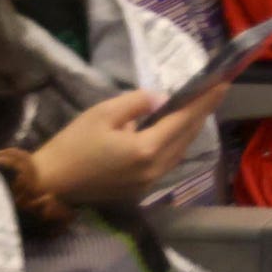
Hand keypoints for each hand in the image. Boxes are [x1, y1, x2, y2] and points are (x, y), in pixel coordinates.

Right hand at [29, 83, 224, 207]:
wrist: (49, 184)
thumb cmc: (71, 146)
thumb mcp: (102, 114)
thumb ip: (137, 103)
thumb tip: (162, 98)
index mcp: (147, 150)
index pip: (184, 120)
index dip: (205, 100)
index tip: (223, 83)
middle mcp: (155, 169)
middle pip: (187, 137)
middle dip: (201, 113)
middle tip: (214, 91)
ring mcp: (149, 182)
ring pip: (179, 151)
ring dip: (190, 128)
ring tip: (199, 106)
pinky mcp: (141, 188)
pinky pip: (167, 161)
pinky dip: (175, 143)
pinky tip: (175, 129)